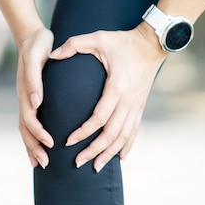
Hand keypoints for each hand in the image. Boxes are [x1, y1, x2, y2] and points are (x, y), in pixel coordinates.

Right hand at [16, 28, 54, 168]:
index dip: (38, 133)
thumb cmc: (36, 45)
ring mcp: (27, 100)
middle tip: (45, 164)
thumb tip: (37, 103)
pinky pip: (31, 122)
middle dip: (34, 148)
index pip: (29, 119)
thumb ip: (34, 79)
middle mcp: (24, 99)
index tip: (50, 143)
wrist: (32, 37)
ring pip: (26, 129)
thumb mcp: (35, 57)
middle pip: (25, 129)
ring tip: (40, 164)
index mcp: (25, 92)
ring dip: (32, 147)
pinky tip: (42, 147)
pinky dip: (34, 137)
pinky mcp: (33, 99)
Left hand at [49, 25, 166, 171]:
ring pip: (123, 137)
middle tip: (77, 162)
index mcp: (116, 87)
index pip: (99, 118)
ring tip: (96, 167)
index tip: (68, 141)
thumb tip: (53, 55)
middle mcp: (128, 100)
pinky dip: (127, 146)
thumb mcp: (98, 38)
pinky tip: (121, 158)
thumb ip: (74, 45)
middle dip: (94, 150)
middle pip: (111, 134)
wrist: (152, 43)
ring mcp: (136, 105)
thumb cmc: (123, 41)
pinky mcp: (140, 106)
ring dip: (109, 153)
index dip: (84, 132)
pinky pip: (134, 130)